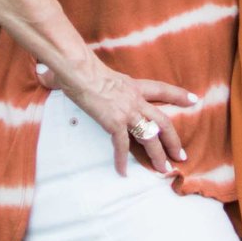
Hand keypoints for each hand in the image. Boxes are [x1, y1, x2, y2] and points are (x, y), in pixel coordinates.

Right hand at [33, 59, 197, 176]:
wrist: (78, 70)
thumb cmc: (79, 67)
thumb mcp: (92, 71)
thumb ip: (86, 77)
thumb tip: (47, 73)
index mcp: (133, 85)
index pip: (162, 90)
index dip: (179, 96)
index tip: (194, 100)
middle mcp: (135, 99)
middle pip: (163, 121)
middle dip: (174, 140)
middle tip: (181, 155)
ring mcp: (126, 112)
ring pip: (150, 136)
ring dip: (157, 155)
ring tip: (163, 170)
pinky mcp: (114, 122)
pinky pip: (122, 146)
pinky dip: (122, 161)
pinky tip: (122, 173)